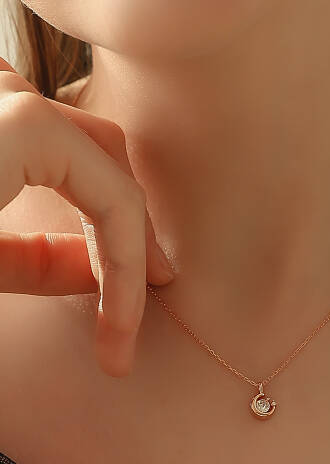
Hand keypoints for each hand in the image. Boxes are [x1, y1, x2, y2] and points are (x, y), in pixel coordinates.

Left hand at [0, 57, 173, 377]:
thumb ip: (31, 265)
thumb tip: (95, 274)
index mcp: (17, 127)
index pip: (116, 205)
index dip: (130, 279)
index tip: (123, 341)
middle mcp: (9, 96)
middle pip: (111, 161)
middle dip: (135, 232)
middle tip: (156, 287)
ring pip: (83, 140)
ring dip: (109, 201)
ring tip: (124, 257)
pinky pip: (45, 134)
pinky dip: (68, 176)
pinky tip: (73, 217)